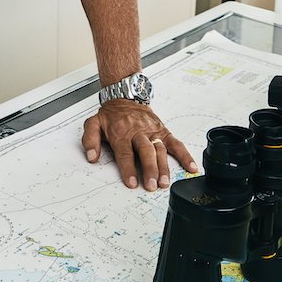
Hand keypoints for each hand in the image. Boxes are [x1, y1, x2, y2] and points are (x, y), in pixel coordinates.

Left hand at [81, 100, 197, 190]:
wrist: (126, 97)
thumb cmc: (112, 115)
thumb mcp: (93, 123)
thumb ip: (90, 139)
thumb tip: (91, 156)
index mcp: (121, 133)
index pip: (125, 153)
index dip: (128, 169)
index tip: (132, 182)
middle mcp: (138, 133)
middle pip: (145, 152)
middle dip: (149, 169)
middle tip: (152, 185)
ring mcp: (153, 132)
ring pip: (160, 150)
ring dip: (164, 167)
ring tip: (166, 182)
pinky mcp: (163, 132)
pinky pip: (176, 143)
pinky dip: (185, 155)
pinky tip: (191, 167)